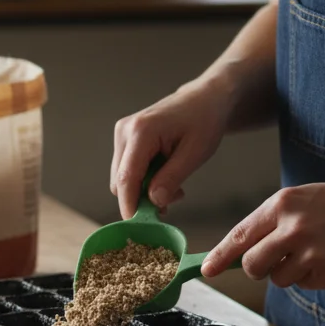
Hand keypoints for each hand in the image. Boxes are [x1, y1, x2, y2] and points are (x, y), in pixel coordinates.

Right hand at [111, 77, 235, 218]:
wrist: (204, 99)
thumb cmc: (204, 121)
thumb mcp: (195, 153)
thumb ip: (172, 178)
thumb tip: (153, 202)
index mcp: (141, 132)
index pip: (126, 177)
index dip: (129, 204)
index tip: (136, 226)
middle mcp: (124, 131)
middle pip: (120, 181)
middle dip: (141, 198)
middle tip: (172, 202)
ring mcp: (122, 134)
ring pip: (122, 178)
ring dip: (144, 190)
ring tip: (173, 187)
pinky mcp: (124, 140)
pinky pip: (127, 170)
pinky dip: (143, 180)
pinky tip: (164, 177)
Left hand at [202, 178, 324, 288]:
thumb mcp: (305, 199)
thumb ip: (273, 222)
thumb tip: (242, 251)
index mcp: (283, 204)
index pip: (240, 236)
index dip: (220, 257)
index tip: (206, 271)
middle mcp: (293, 228)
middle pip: (253, 265)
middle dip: (258, 269)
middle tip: (273, 261)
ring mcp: (311, 253)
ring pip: (279, 278)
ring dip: (291, 271)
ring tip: (317, 249)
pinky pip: (306, 285)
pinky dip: (314, 277)